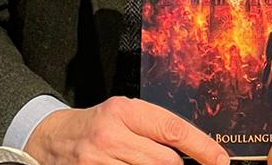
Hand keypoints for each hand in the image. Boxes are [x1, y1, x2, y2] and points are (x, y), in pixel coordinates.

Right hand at [25, 96, 230, 164]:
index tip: (221, 160)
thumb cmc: (96, 126)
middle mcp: (111, 134)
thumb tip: (195, 150)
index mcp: (124, 111)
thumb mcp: (124, 116)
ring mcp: (98, 161)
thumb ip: (155, 129)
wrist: (50, 139)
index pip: (174, 130)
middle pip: (166, 162)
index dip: (203, 148)